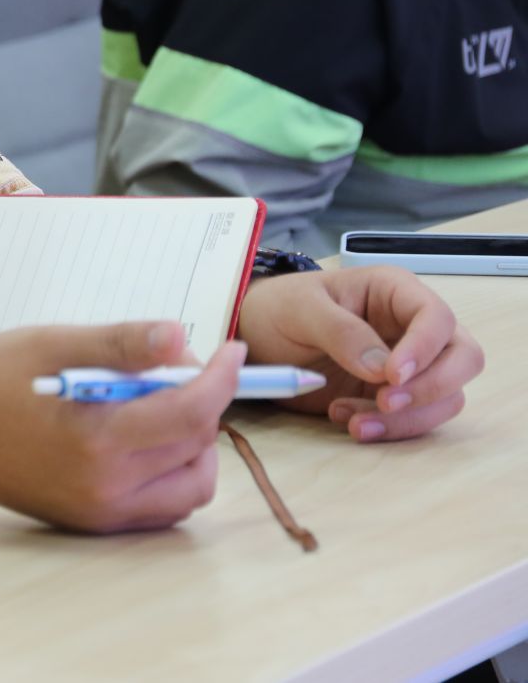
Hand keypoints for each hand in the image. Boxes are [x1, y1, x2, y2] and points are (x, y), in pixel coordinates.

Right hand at [0, 320, 242, 533]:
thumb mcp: (52, 344)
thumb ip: (121, 343)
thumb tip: (183, 337)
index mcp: (98, 439)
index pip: (191, 413)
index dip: (222, 378)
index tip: (232, 351)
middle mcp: (108, 487)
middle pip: (196, 446)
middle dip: (202, 403)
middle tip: (171, 371)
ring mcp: (104, 512)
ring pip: (191, 485)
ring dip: (194, 444)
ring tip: (158, 408)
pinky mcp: (97, 523)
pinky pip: (165, 506)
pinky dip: (173, 473)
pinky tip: (143, 440)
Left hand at [238, 267, 481, 441]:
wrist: (256, 339)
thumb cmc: (278, 309)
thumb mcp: (299, 309)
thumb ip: (340, 332)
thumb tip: (382, 369)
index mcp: (394, 292)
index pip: (436, 318)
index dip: (424, 348)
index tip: (391, 376)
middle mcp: (412, 327)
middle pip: (464, 358)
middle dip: (433, 387)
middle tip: (383, 402)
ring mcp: (410, 365)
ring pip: (447, 396)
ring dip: (406, 417)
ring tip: (349, 420)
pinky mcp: (397, 395)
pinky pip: (418, 418)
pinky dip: (390, 428)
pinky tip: (347, 422)